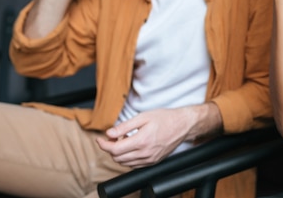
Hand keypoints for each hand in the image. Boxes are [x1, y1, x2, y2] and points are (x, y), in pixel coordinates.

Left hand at [96, 104, 221, 167]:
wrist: (183, 125)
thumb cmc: (165, 118)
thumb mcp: (143, 116)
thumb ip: (124, 126)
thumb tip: (109, 133)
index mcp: (141, 141)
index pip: (114, 149)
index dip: (103, 144)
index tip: (100, 138)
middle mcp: (145, 153)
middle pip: (117, 158)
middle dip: (110, 148)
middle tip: (112, 137)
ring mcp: (150, 159)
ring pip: (125, 163)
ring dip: (119, 153)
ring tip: (123, 140)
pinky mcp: (153, 162)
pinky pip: (134, 165)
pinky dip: (128, 158)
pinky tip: (131, 147)